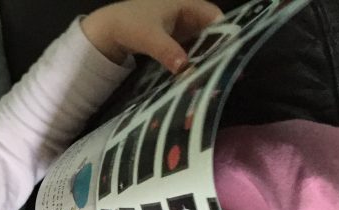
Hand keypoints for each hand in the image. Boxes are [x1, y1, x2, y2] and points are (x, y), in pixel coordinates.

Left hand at [82, 0, 224, 72]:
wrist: (108, 29)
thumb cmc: (129, 25)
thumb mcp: (149, 37)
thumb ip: (167, 51)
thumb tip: (185, 67)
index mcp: (185, 4)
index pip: (214, 16)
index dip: (225, 32)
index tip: (230, 53)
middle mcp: (187, 13)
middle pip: (210, 29)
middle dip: (216, 47)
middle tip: (223, 69)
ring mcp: (181, 26)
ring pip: (201, 40)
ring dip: (205, 55)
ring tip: (213, 74)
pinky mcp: (173, 39)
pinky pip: (189, 48)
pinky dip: (193, 59)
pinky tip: (195, 74)